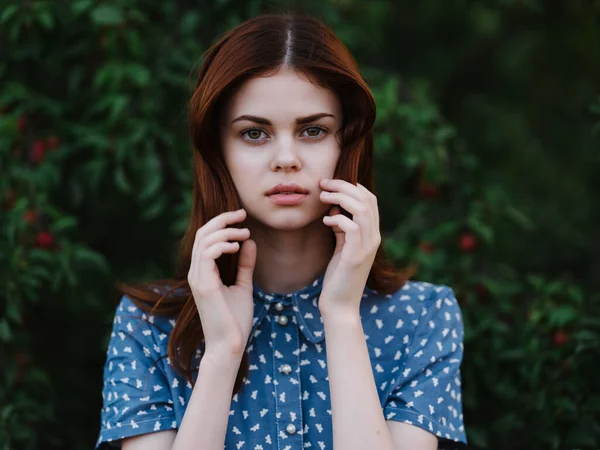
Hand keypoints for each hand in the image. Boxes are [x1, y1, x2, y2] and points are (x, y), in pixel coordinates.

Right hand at [187, 208, 256, 358]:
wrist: (230, 346)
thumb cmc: (235, 320)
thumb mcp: (243, 286)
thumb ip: (244, 265)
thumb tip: (249, 242)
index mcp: (203, 272)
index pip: (206, 238)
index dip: (222, 223)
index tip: (242, 217)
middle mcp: (196, 273)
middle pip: (202, 234)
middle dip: (222, 220)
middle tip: (242, 214)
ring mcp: (197, 279)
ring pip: (203, 241)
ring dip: (225, 232)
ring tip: (244, 232)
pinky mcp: (203, 285)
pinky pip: (206, 255)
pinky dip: (221, 245)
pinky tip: (237, 246)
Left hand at [319, 178, 380, 314]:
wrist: (340, 305)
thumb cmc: (338, 276)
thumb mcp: (342, 247)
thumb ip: (342, 228)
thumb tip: (333, 210)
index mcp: (372, 234)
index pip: (370, 199)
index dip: (352, 186)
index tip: (331, 184)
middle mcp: (374, 238)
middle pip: (366, 199)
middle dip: (344, 186)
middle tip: (324, 183)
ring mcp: (367, 247)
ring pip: (361, 209)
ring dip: (340, 198)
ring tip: (322, 196)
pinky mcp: (356, 256)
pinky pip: (352, 227)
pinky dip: (338, 219)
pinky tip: (326, 222)